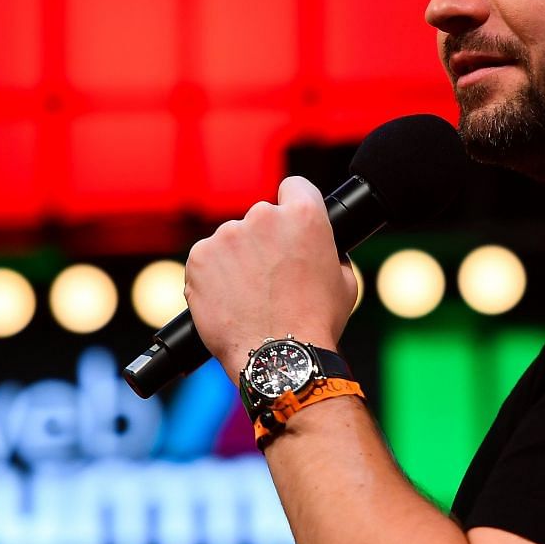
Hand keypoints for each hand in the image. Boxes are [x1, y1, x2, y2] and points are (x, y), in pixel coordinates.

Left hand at [183, 176, 359, 376]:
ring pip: (231, 241)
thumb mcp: (345, 281)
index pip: (295, 187)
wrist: (278, 357)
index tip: (289, 223)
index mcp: (304, 215)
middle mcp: (263, 217)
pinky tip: (227, 301)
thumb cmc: (317, 323)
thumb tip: (321, 250)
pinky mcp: (199, 257)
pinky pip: (206, 260)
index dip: (293, 205)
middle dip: (263, 242)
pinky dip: (212, 277)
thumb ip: (330, 253)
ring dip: (237, 261)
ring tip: (248, 297)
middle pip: (260, 218)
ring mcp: (227, 236)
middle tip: (270, 278)